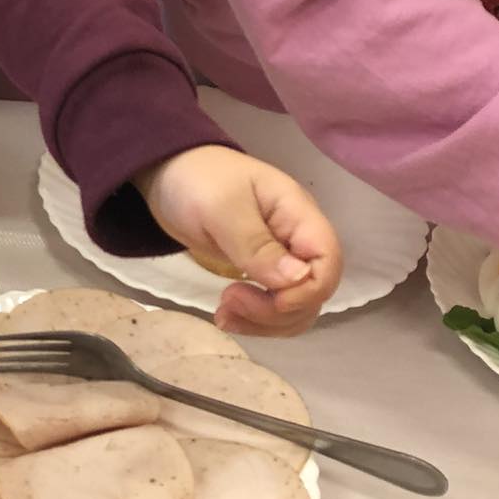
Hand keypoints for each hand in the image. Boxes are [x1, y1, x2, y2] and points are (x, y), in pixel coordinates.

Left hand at [135, 143, 341, 336]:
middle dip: (277, 311)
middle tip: (229, 302)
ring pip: (297, 307)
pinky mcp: (264, 272)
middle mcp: (298, 239)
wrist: (170, 176)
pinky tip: (226, 316)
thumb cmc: (196, 180)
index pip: (328, 260)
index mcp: (297, 213)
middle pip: (315, 291)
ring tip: (223, 314)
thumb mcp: (221, 207)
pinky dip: (255, 320)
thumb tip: (299, 279)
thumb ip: (257, 243)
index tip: (267, 299)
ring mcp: (282, 257)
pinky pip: (275, 308)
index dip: (306, 291)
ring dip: (265, 321)